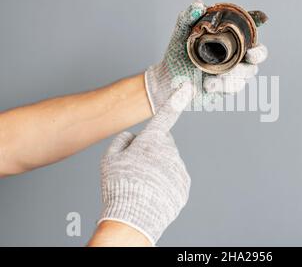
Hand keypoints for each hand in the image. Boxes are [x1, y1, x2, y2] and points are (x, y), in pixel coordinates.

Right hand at [98, 83, 192, 244]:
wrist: (133, 219)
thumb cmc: (119, 187)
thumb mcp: (109, 159)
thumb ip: (121, 141)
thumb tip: (132, 137)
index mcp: (151, 141)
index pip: (164, 115)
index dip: (175, 100)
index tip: (186, 87)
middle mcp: (169, 152)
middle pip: (162, 144)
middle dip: (152, 150)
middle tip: (136, 168)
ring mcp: (178, 169)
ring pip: (168, 162)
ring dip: (158, 169)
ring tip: (142, 184)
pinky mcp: (183, 185)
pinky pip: (173, 178)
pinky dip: (164, 183)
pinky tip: (152, 192)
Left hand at [144, 0, 267, 113]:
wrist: (169, 83)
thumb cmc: (177, 56)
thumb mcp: (180, 35)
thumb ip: (187, 18)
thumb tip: (199, 5)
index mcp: (227, 38)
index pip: (247, 27)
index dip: (257, 20)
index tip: (263, 18)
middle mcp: (235, 54)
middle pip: (258, 52)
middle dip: (258, 54)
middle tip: (249, 56)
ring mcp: (234, 72)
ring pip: (248, 72)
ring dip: (235, 74)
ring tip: (215, 76)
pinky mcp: (228, 88)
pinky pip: (235, 86)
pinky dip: (223, 85)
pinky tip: (208, 85)